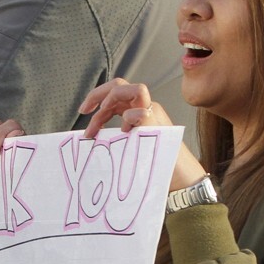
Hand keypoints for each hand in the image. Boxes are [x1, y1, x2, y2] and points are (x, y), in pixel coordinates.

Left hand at [79, 78, 205, 190]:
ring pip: (135, 89)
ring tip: (101, 118)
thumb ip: (117, 134)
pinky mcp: (158, 126)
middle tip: (84, 110)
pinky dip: (130, 118)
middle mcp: (147, 108)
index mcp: (138, 111)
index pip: (115, 92)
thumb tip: (92, 136)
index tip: (83, 111)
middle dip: (98, 93)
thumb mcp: (130, 145)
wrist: (180, 178)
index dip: (97, 97)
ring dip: (112, 100)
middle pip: (121, 84)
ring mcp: (154, 115)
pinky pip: (142, 112)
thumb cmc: (154, 165)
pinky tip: (125, 131)